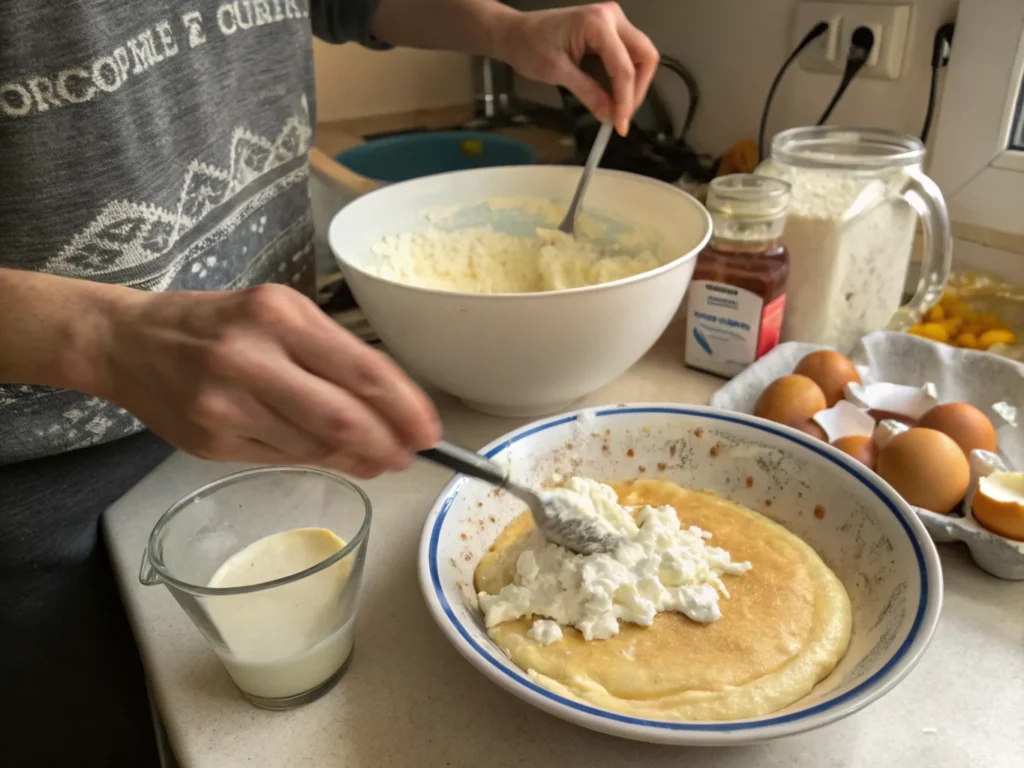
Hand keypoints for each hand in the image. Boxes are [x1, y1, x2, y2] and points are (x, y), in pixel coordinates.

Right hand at [99, 284, 440, 477]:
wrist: (127, 342)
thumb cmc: (216, 324)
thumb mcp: (277, 315)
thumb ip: (333, 358)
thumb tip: (392, 415)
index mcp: (279, 315)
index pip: (363, 370)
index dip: (406, 408)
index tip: (432, 431)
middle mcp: (251, 357)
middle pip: (344, 419)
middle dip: (389, 445)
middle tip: (411, 456)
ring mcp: (226, 404)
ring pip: (316, 446)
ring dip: (359, 459)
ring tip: (379, 459)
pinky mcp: (210, 441)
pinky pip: (283, 460)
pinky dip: (319, 462)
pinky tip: (335, 458)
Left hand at [495, 2, 658, 135]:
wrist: (515, 33)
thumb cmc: (529, 44)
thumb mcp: (557, 73)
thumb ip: (588, 93)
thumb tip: (608, 114)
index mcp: (597, 23)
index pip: (623, 67)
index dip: (625, 100)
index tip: (620, 125)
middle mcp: (611, 17)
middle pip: (645, 56)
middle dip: (637, 90)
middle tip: (622, 117)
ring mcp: (612, 22)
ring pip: (641, 56)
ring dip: (633, 85)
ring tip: (618, 109)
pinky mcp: (609, 32)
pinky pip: (628, 56)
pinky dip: (625, 78)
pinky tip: (614, 96)